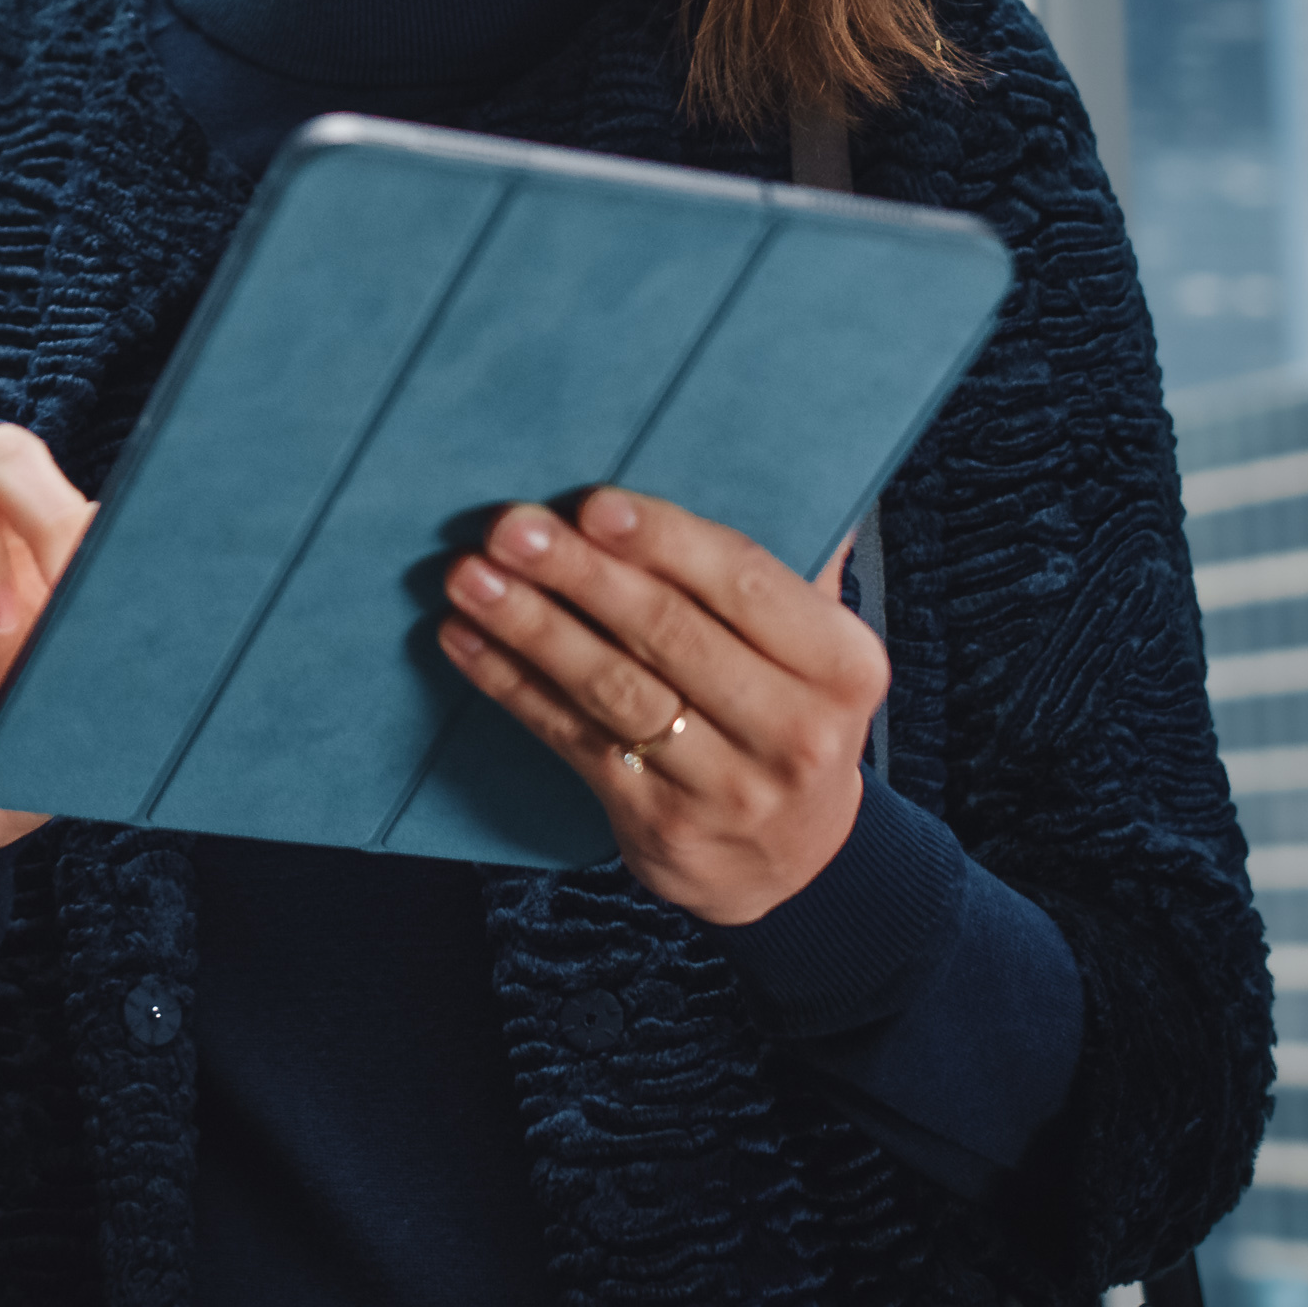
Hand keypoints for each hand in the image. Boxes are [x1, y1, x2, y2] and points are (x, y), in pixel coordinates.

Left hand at [435, 489, 888, 924]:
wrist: (794, 860)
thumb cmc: (788, 709)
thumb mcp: (818, 645)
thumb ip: (794, 559)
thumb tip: (763, 446)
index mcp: (842, 664)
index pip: (745, 583)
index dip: (666, 541)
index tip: (593, 503)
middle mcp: (795, 730)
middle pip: (670, 635)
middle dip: (580, 575)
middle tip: (509, 528)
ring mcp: (727, 787)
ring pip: (613, 691)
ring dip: (531, 628)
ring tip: (468, 577)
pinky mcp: (660, 826)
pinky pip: (572, 740)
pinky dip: (512, 686)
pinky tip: (466, 640)